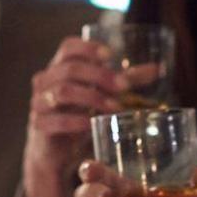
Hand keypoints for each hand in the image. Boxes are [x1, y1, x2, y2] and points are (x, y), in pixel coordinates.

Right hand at [22, 36, 125, 196]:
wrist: (54, 150)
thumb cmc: (78, 114)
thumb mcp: (101, 94)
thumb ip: (125, 80)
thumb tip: (157, 69)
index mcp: (60, 66)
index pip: (68, 46)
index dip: (88, 48)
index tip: (110, 55)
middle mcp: (46, 81)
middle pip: (70, 69)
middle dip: (99, 76)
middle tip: (124, 87)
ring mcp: (39, 102)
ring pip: (62, 92)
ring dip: (92, 97)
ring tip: (115, 108)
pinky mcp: (39, 125)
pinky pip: (55, 119)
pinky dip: (76, 121)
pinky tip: (92, 125)